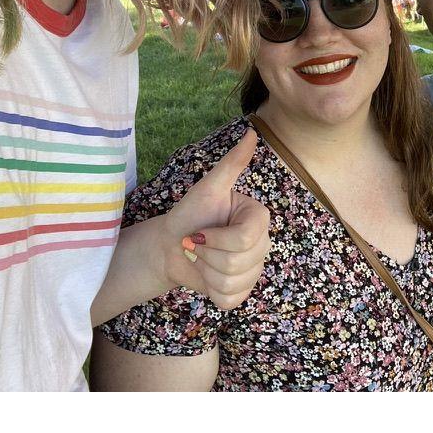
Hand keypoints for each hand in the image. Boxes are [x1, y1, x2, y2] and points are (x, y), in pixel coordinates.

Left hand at [164, 128, 270, 309]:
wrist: (169, 246)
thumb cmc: (189, 214)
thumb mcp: (208, 188)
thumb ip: (232, 163)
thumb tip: (251, 132)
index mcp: (258, 219)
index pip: (245, 239)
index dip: (216, 239)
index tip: (198, 231)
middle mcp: (263, 244)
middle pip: (238, 263)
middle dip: (206, 255)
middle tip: (196, 244)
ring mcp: (254, 270)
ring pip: (232, 282)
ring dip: (205, 272)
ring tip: (199, 258)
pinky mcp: (241, 292)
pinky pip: (230, 300)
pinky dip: (210, 291)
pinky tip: (205, 276)